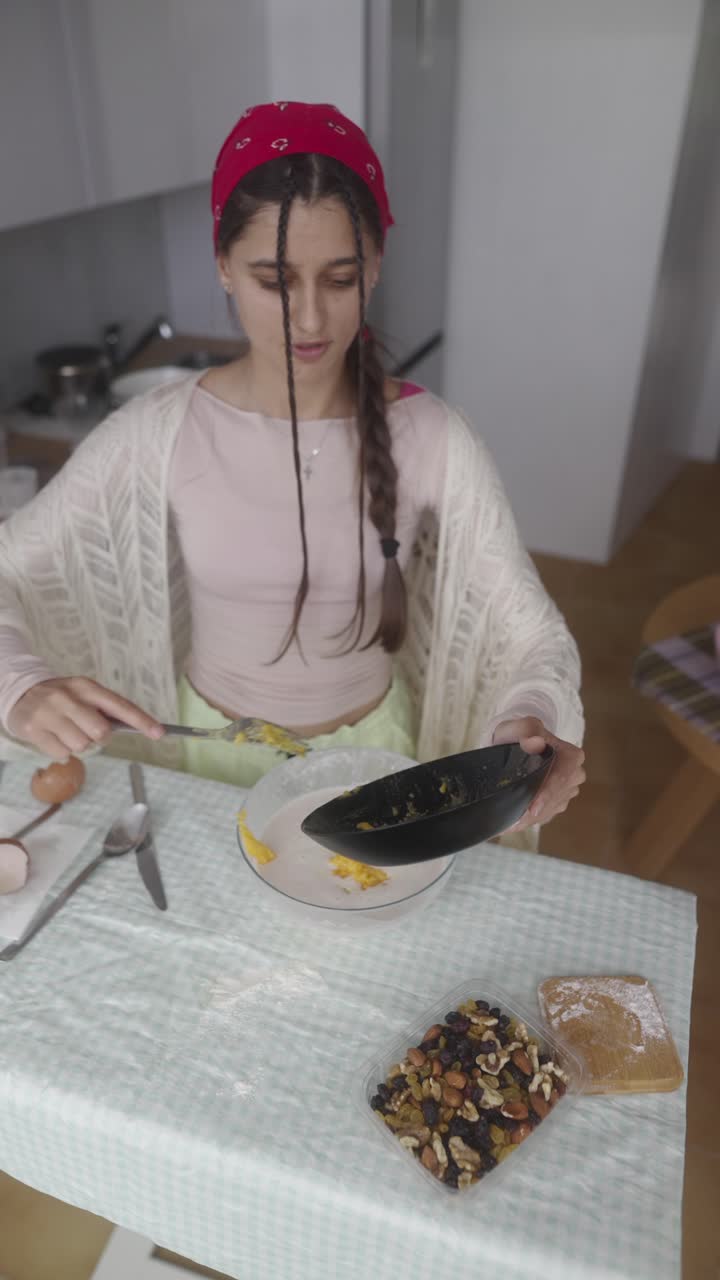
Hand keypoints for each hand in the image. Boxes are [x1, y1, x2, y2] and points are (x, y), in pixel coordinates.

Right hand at [7, 677, 164, 760]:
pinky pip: (62, 754)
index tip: (160, 733)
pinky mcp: (34, 729)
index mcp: (86, 687)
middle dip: (99, 737)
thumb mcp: (82, 695)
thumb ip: (104, 709)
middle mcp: (68, 697)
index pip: (119, 705)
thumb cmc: (61, 698)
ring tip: (67, 733)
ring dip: (79, 745)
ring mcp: (50, 713)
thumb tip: (135, 727)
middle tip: (87, 731)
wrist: (19, 693)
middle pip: (101, 732)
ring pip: (81, 746)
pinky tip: (54, 738)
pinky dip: (62, 751)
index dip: (141, 720)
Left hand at [491, 716, 584, 829]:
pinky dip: (530, 820)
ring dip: (531, 818)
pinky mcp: (559, 802)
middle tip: (512, 820)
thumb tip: (535, 742)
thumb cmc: (520, 734)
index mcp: (572, 756)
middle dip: (535, 810)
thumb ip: (526, 730)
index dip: (547, 794)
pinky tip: (515, 820)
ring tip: (510, 823)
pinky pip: (547, 815)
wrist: (518, 743)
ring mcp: (567, 791)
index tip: (532, 808)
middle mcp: (575, 775)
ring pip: (550, 810)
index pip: (562, 778)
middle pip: (556, 798)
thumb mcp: (520, 727)